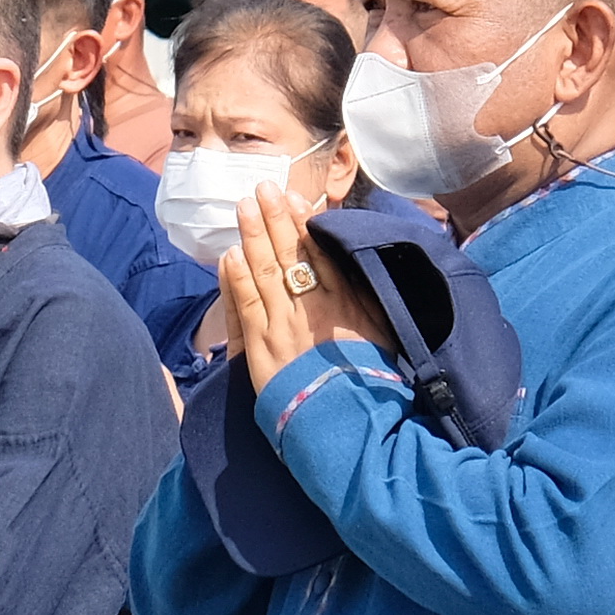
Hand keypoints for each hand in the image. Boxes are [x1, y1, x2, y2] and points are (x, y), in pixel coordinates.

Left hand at [225, 183, 377, 396]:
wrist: (350, 425)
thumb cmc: (372, 384)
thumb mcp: (385, 334)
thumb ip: (370, 299)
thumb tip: (359, 270)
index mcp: (350, 303)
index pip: (323, 253)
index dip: (306, 224)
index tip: (296, 199)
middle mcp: (317, 309)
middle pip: (292, 254)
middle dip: (276, 219)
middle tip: (263, 189)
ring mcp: (287, 327)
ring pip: (267, 273)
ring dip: (253, 237)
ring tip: (244, 208)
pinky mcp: (263, 350)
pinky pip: (246, 306)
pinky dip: (236, 279)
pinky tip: (229, 256)